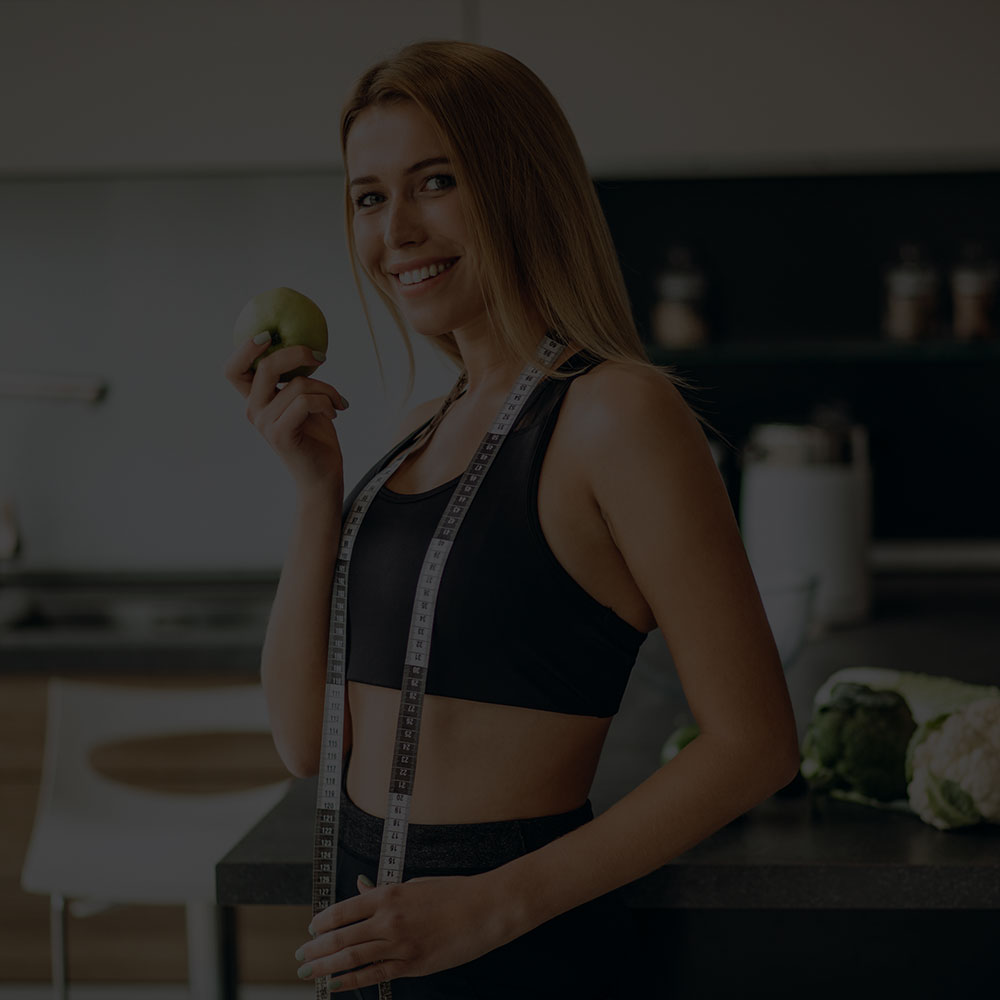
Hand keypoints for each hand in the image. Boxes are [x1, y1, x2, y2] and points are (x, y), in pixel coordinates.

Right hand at [222, 334, 348, 493]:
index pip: (233, 370)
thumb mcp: (305, 402)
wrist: (323, 476)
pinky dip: (327, 402)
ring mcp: (265, 423)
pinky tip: (336, 412)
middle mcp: (254, 410)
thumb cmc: (317, 438)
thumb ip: (296, 380)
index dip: (245, 348)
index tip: (270, 335)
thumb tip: (307, 348)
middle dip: (296, 353)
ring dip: (327, 388)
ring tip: (338, 401)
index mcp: (256, 400)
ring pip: (296, 385)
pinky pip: (306, 402)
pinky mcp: (280, 434)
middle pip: (265, 366)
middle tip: (321, 357)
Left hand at [294, 872, 515, 991]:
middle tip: (300, 955)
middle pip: (342, 936)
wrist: (485, 909)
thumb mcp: (415, 885)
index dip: (324, 921)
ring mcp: (399, 944)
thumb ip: (385, 892)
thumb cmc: (453, 893)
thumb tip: (361, 889)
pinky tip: (335, 985)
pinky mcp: (411, 964)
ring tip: (308, 972)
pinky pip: (374, 975)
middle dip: (316, 948)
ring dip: (325, 966)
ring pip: (352, 957)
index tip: (312, 927)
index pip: (345, 909)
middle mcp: (389, 919)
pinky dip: (350, 981)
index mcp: (390, 894)